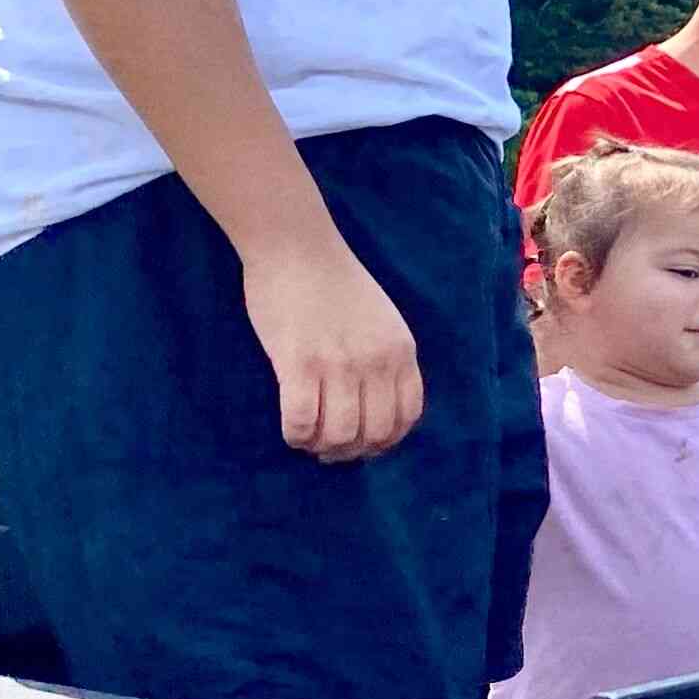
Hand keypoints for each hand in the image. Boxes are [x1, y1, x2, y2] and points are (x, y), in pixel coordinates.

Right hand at [243, 236, 423, 461]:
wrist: (297, 248)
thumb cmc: (335, 281)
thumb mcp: (383, 319)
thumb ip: (386, 357)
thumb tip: (375, 402)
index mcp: (401, 352)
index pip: (407, 416)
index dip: (387, 440)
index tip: (365, 443)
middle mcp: (377, 362)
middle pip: (375, 432)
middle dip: (353, 450)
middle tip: (331, 449)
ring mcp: (339, 365)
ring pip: (339, 434)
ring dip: (323, 447)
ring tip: (309, 440)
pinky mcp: (298, 364)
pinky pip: (302, 421)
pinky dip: (296, 435)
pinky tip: (291, 430)